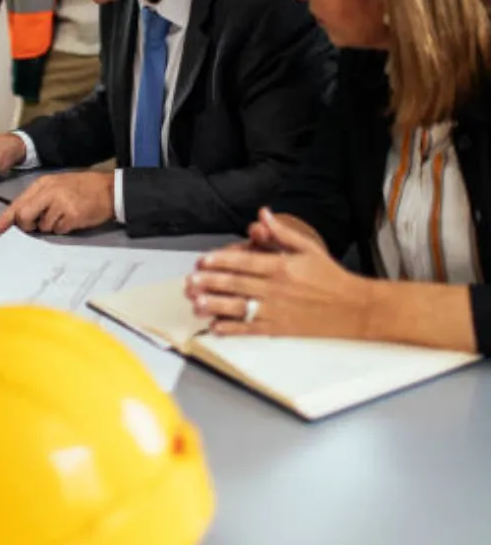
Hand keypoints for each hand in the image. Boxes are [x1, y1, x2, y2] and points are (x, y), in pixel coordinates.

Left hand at [0, 172, 114, 236]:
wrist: (109, 189)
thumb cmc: (82, 188)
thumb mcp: (57, 186)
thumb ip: (38, 199)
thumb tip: (21, 218)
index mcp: (43, 184)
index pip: (18, 203)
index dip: (5, 218)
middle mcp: (49, 192)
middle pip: (24, 216)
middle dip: (27, 226)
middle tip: (38, 225)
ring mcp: (61, 203)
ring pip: (43, 226)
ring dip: (51, 226)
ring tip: (64, 215)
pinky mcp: (72, 215)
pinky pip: (59, 230)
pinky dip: (63, 228)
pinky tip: (72, 218)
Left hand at [185, 208, 370, 338]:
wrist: (353, 308)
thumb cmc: (330, 276)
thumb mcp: (308, 247)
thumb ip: (282, 232)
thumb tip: (263, 215)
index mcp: (281, 267)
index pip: (243, 262)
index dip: (220, 261)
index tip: (202, 260)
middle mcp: (275, 289)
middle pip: (235, 284)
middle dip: (209, 282)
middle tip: (190, 281)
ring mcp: (276, 310)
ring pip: (238, 307)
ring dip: (214, 305)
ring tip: (195, 302)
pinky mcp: (279, 329)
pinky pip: (250, 329)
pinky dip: (232, 329)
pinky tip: (215, 327)